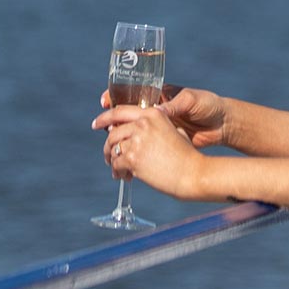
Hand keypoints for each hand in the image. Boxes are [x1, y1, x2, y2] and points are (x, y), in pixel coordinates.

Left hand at [92, 104, 206, 199]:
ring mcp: (137, 141)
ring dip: (113, 160)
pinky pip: (116, 164)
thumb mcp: (174, 130)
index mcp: (152, 113)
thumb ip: (156, 126)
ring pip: (112, 149)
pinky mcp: (133, 159)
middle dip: (107, 146)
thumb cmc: (186, 154)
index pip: (120, 111)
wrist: (191, 173)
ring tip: (119, 170)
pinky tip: (125, 177)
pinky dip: (118, 172)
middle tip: (108, 156)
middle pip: (113, 133)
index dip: (104, 117)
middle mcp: (142, 124)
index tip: (96, 124)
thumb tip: (136, 131)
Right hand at [98, 85, 228, 148]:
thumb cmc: (209, 105)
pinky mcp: (162, 141)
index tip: (104, 101)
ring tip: (110, 142)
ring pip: (131, 130)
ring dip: (118, 136)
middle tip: (103, 125)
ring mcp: (157, 126)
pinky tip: (124, 155)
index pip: (133, 94)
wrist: (222, 125)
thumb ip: (174, 106)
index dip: (116, 96)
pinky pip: (142, 144)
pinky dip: (132, 149)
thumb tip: (156, 113)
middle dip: (112, 118)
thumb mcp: (191, 100)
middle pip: (127, 114)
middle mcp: (155, 110)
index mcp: (160, 95)